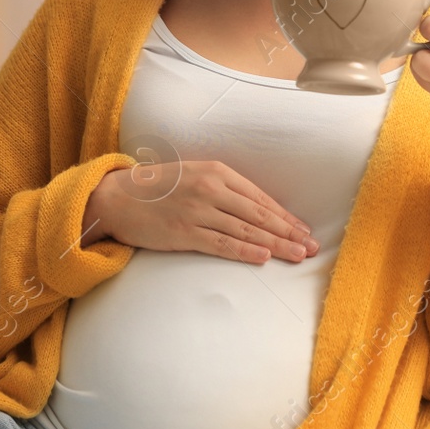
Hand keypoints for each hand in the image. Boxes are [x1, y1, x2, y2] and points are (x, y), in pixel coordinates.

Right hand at [81, 159, 320, 264]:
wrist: (118, 196)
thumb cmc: (158, 188)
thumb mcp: (195, 176)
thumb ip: (223, 188)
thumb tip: (255, 209)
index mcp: (217, 171)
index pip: (260, 197)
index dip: (284, 216)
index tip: (303, 229)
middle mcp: (211, 188)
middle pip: (259, 214)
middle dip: (288, 232)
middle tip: (311, 246)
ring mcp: (198, 210)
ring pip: (246, 229)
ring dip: (275, 245)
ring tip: (297, 255)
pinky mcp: (184, 232)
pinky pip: (221, 243)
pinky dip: (245, 250)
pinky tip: (263, 257)